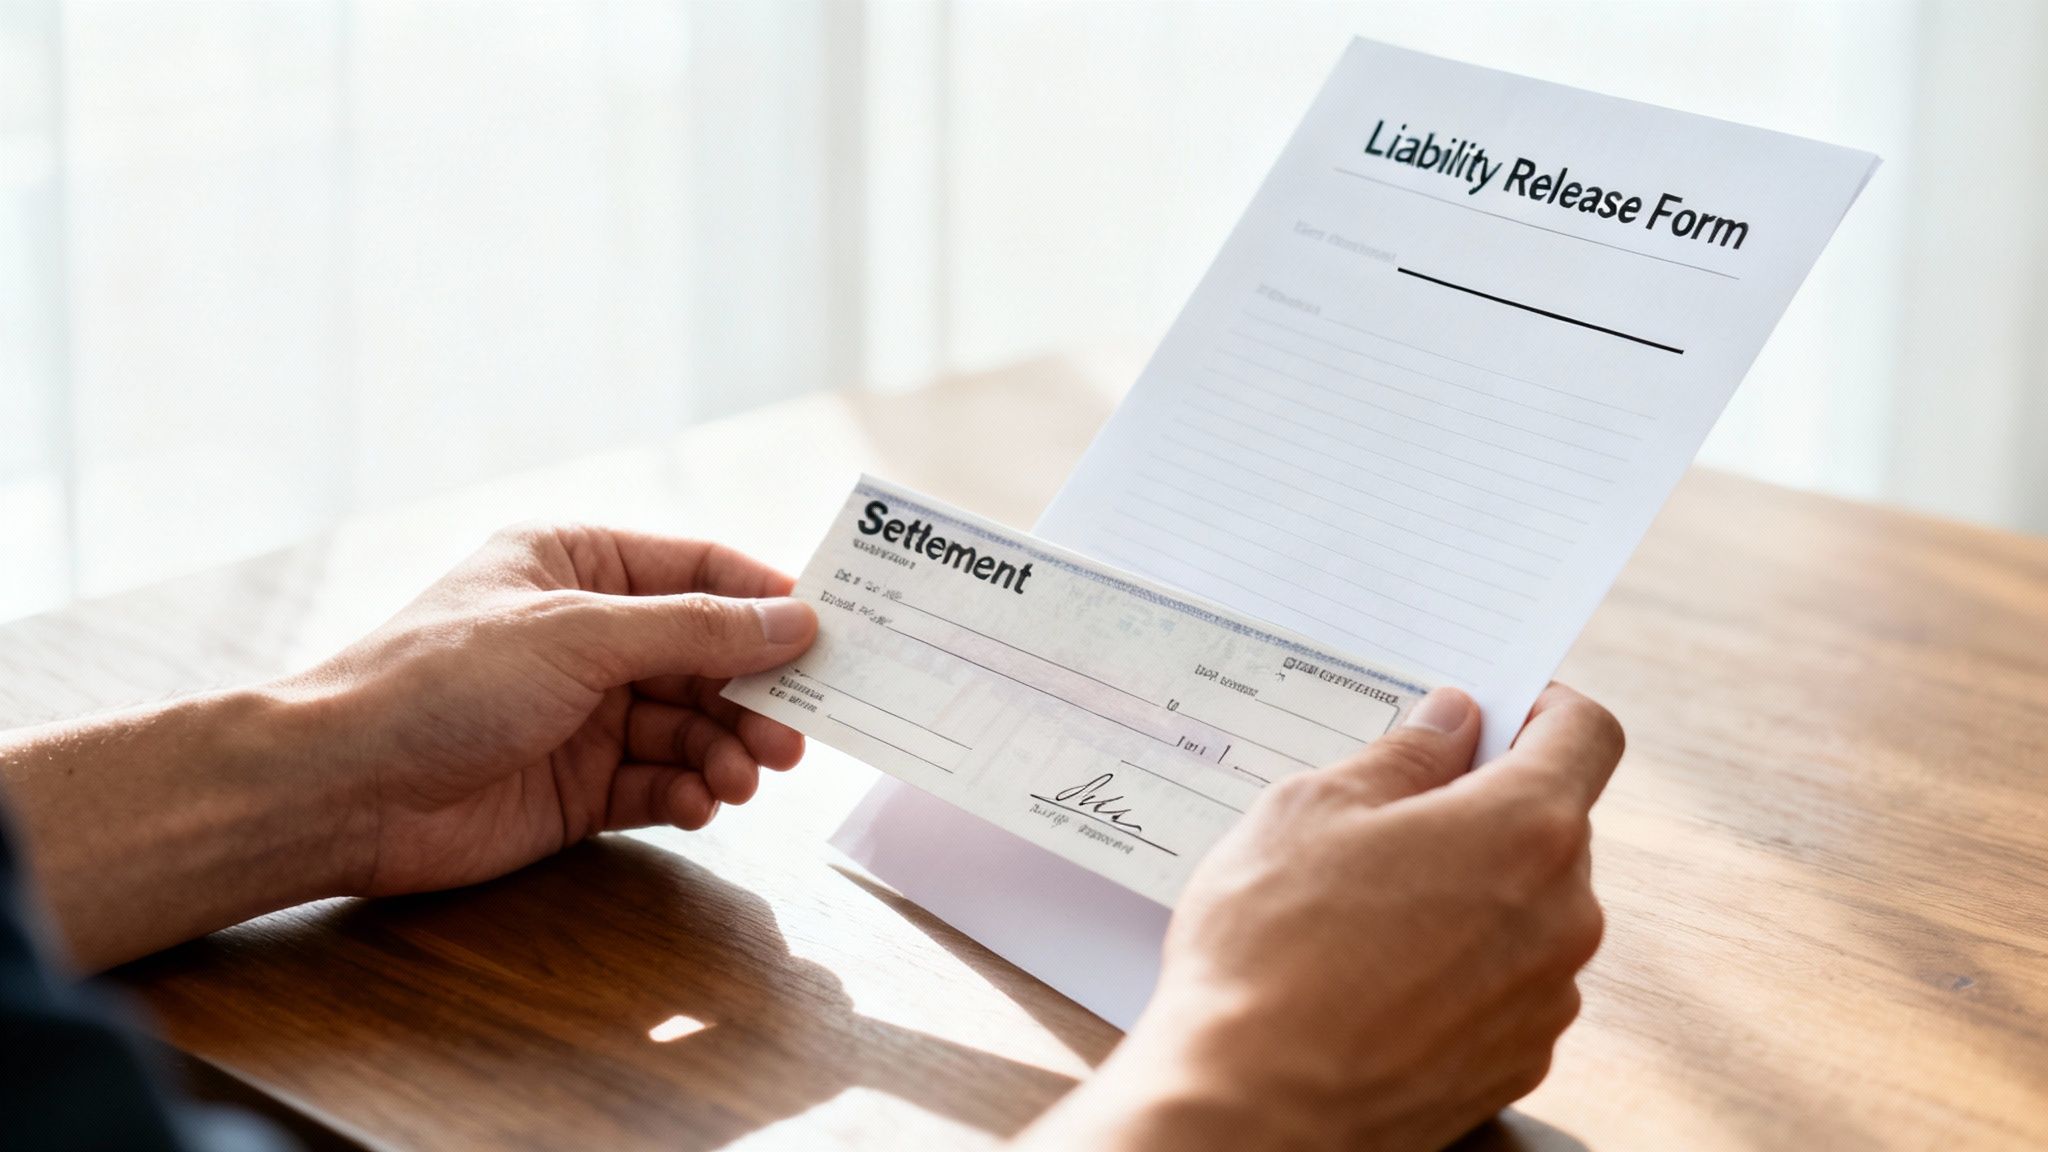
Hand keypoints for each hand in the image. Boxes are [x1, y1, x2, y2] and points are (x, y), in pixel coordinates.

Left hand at [286, 524, 818, 898]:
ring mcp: (584, 714)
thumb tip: (795, 620)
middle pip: (706, 657)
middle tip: (792, 735)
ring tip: (743, 777)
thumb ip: (693, 630)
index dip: (765, 602)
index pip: (699, 572)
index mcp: (577, 567)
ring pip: (691, 727)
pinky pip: (659, 785)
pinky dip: (688, 794)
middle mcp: (587, 636)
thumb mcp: (578, 636)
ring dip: (726, 751)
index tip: (828, 639)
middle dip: (752, 694)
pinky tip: (699, 805)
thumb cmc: (441, 682)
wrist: (344, 790)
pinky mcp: (578, 788)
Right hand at [1020, 684, 1622, 1151]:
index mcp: (1526, 830)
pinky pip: (1504, 984)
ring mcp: (1546, 999)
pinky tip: (1375, 975)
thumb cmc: (1272, 951)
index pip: (1586, 735)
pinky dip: (1459, 966)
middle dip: (1484, 806)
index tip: (1493, 709)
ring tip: (1363, 908)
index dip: (1541, 706)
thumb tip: (1451, 723)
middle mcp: (1565, 915)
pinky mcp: (1516, 1064)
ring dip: (1470, 891)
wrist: (1254, 1108)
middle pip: (1553, 825)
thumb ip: (1401, 756)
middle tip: (1389, 812)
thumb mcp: (1310, 811)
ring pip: (1527, 909)